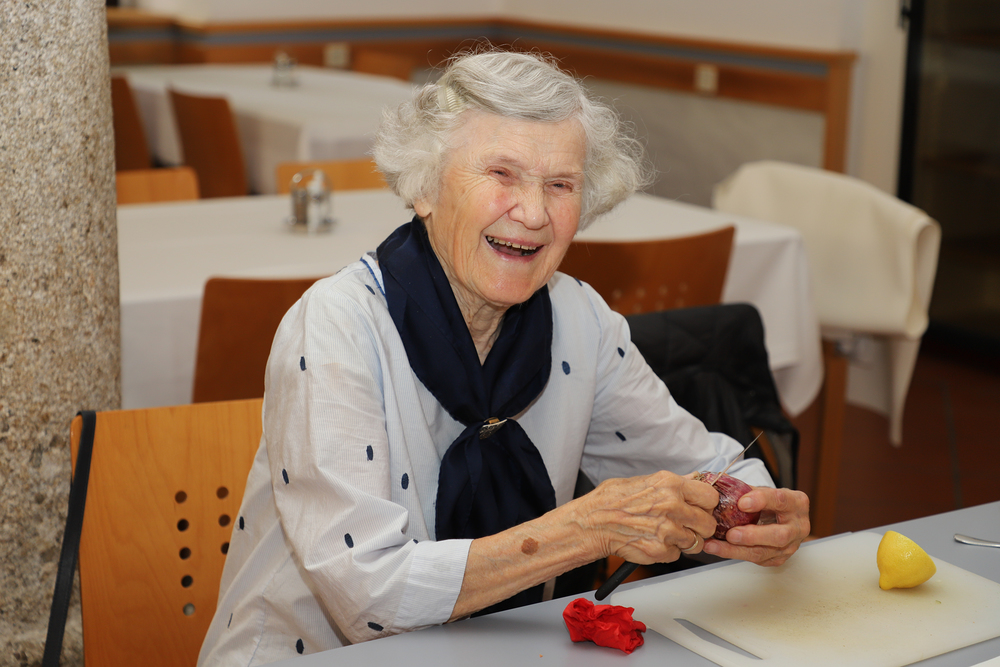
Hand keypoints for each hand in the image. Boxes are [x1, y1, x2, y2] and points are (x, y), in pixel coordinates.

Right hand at [580, 471, 719, 563]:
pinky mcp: (660, 551)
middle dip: (700, 526)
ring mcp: (668, 531)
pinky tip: (653, 541)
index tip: (702, 507)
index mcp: (670, 485)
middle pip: (708, 523)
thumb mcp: (643, 480)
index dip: (707, 504)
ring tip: (665, 533)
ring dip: (684, 541)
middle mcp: (673, 506)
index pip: (710, 496)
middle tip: (687, 525)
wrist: (592, 523)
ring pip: (695, 542)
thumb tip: (693, 480)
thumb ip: (672, 483)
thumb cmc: (611, 500)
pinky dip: (668, 551)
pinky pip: (677, 554)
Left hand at [702, 486, 809, 565]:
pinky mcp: (779, 558)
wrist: (781, 517)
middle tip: (730, 534)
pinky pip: (756, 559)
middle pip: (779, 535)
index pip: (780, 500)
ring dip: (736, 550)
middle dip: (752, 536)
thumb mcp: (762, 491)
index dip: (761, 501)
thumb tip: (716, 488)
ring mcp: (790, 546)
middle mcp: (798, 526)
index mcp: (796, 502)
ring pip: (764, 552)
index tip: (741, 502)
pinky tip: (717, 548)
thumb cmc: (770, 501)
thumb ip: (745, 490)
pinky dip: (734, 553)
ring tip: (713, 545)